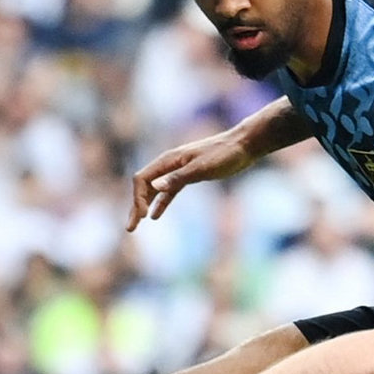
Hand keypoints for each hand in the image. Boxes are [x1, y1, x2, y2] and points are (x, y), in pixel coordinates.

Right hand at [127, 133, 251, 229]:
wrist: (243, 145)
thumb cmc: (224, 154)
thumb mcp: (201, 168)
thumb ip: (178, 177)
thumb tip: (155, 186)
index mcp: (168, 160)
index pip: (142, 179)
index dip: (138, 198)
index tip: (144, 217)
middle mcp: (169, 164)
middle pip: (144, 186)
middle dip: (136, 206)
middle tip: (130, 229)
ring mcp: (178, 169)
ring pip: (154, 189)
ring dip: (144, 206)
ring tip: (137, 224)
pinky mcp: (189, 175)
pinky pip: (169, 191)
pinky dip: (160, 203)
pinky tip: (156, 216)